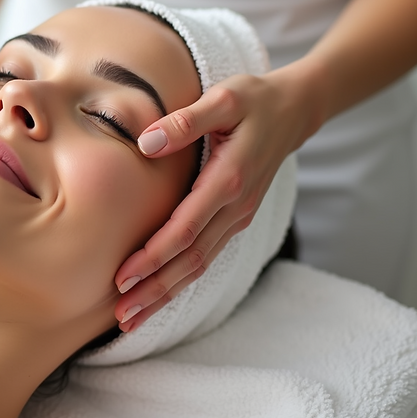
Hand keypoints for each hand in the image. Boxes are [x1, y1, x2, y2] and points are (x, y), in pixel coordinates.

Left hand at [112, 71, 320, 330]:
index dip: (155, 255)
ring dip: (164, 294)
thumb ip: (185, 120)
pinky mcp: (234, 221)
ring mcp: (237, 218)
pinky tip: (156, 296)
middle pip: (191, 260)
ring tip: (130, 320)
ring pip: (198, 266)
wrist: (295, 110)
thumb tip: (146, 142)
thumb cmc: (254, 100)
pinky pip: (205, 258)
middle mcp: (236, 208)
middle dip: (155, 290)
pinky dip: (178, 281)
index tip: (123, 276)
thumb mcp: (223, 97)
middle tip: (121, 316)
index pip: (187, 228)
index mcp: (229, 179)